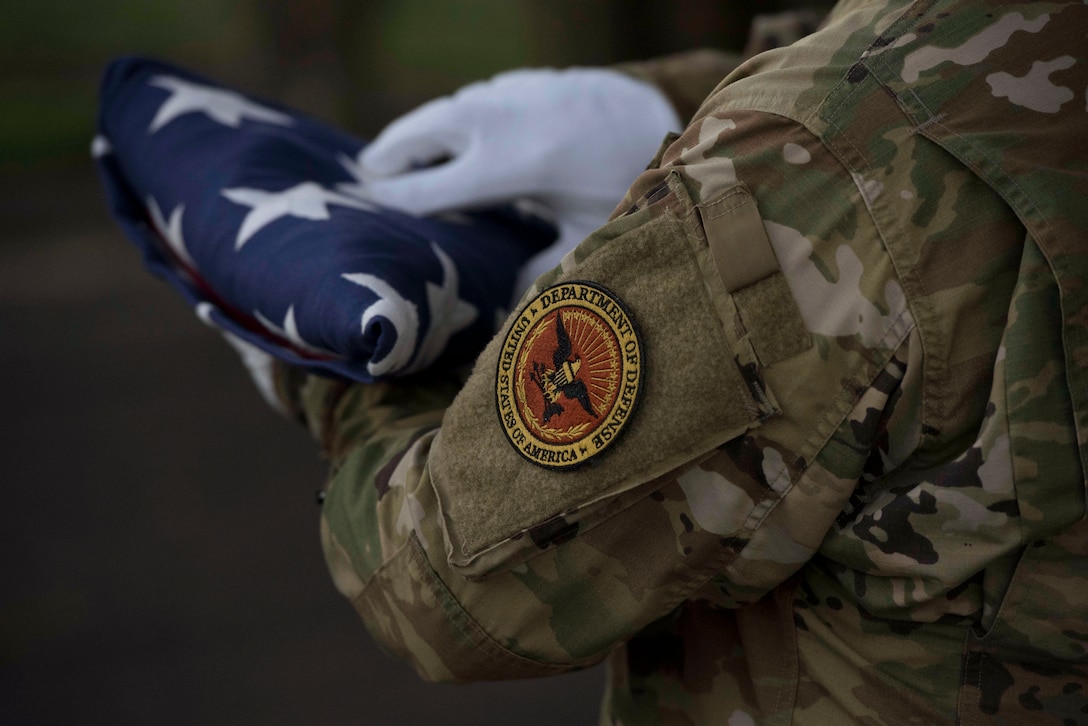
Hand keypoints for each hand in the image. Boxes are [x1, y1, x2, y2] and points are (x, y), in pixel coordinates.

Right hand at [358, 68, 680, 291]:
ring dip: (423, 127)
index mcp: (517, 165)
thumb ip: (544, 268)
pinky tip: (454, 129)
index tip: (370, 206)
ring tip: (398, 149)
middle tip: (363, 169)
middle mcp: (509, 120)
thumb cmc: (631, 183)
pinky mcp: (533, 79)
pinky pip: (482, 95)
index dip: (397, 198)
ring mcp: (520, 91)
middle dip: (391, 149)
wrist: (667, 115)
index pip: (434, 186)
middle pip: (428, 131)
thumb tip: (504, 307)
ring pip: (454, 107)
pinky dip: (459, 112)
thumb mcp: (592, 234)